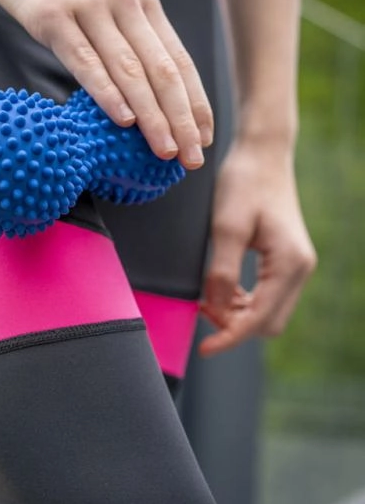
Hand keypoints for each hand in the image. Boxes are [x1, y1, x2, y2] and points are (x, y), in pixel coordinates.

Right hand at [0, 0, 212, 170]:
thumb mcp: (102, 1)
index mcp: (142, 6)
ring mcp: (90, 10)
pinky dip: (107, 92)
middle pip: (163, 72)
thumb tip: (139, 95)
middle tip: (192, 158)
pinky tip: (123, 119)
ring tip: (165, 150)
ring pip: (131, 71)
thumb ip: (122, 39)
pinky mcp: (53, 16)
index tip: (205, 140)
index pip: (180, 62)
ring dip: (152, 116)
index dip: (196, 104)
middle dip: (183, 120)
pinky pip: (86, 61)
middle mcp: (125, 6)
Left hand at [199, 134, 316, 356]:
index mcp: (289, 263)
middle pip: (268, 324)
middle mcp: (300, 269)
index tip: (204, 349)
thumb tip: (216, 309)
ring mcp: (295, 266)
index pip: (259, 318)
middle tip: (202, 311)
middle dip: (234, 326)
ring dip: (237, 315)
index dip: (230, 337)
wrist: (262, 154)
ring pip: (267, 313)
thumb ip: (222, 272)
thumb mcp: (226, 228)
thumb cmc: (244, 183)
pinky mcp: (286, 262)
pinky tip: (220, 292)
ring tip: (207, 301)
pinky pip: (266, 297)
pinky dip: (243, 303)